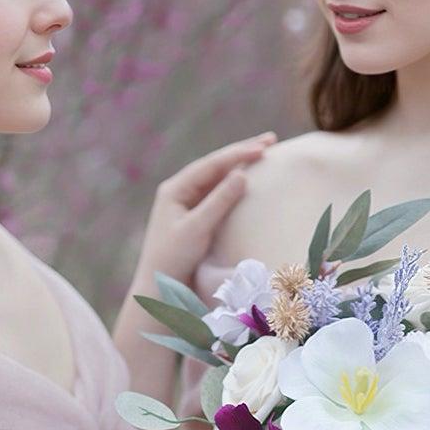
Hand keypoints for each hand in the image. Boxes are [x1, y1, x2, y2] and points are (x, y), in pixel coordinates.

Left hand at [135, 132, 276, 285]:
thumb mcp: (196, 229)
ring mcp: (187, 204)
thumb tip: (242, 174)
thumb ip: (219, 202)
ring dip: (240, 166)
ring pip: (218, 179)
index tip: (264, 148)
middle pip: (215, 167)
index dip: (238, 154)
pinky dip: (234, 185)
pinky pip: (217, 195)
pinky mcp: (195, 218)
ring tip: (263, 153)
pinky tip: (248, 179)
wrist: (158, 288)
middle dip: (242, 153)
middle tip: (271, 141)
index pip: (211, 165)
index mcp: (175, 190)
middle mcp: (180, 192)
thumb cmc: (173, 259)